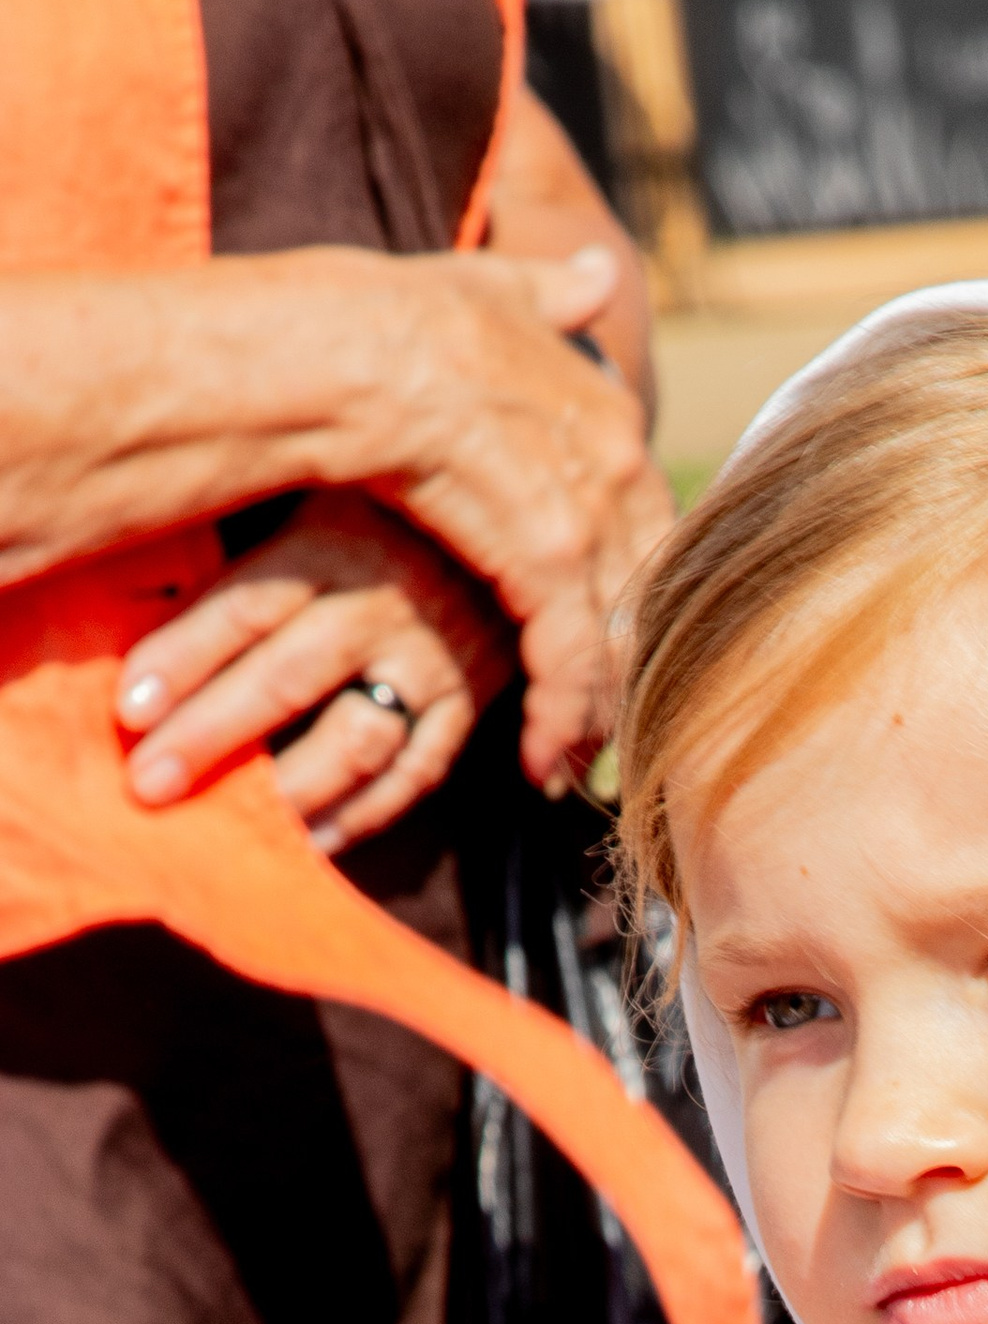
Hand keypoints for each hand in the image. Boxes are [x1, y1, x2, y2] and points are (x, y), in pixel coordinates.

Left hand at [116, 489, 513, 852]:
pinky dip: (362, 815)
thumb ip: (258, 525)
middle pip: (288, 677)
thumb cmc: (394, 496)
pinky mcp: (471, 705)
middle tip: (149, 784)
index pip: (248, 604)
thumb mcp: (328, 481)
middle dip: (212, 734)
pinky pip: (416, 774)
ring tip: (227, 829)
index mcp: (340, 536)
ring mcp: (436, 662)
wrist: (524, 518)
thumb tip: (145, 560)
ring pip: (354, 739)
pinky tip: (308, 843)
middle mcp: (387, 603)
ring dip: (285, 790)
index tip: (126, 709)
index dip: (183, 655)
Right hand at [375, 244, 673, 788]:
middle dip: (627, 669)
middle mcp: (620, 462)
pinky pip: (570, 659)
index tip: (623, 648)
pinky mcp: (547, 559)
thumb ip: (549, 295)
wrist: (349, 345)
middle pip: (643, 594)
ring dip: (595, 711)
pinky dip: (559, 716)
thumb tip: (594, 273)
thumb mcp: (489, 290)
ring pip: (614, 637)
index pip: (651, 528)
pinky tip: (540, 761)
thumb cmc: (396, 318)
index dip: (636, 596)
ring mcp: (590, 512)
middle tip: (610, 730)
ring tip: (571, 764)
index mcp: (611, 413)